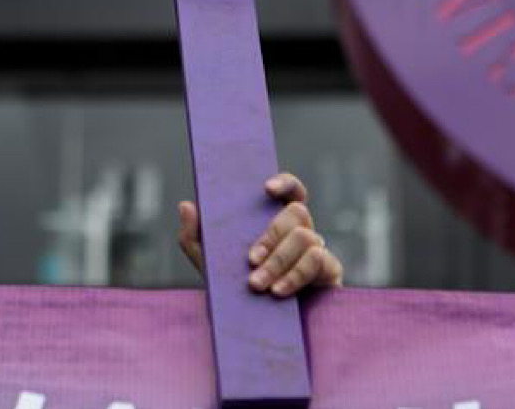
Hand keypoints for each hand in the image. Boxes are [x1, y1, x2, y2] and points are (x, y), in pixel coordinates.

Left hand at [177, 172, 342, 296]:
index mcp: (275, 222)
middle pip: (296, 212)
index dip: (284, 182)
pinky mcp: (329, 272)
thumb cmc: (237, 292)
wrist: (259, 332)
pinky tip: (278, 291)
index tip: (266, 189)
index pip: (289, 191)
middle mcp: (300, 230)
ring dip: (280, 260)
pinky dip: (296, 275)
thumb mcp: (210, 265)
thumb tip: (186, 206)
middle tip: (250, 261)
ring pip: (306, 237)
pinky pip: (319, 261)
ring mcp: (317, 250)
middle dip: (271, 237)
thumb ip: (194, 236)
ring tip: (258, 284)